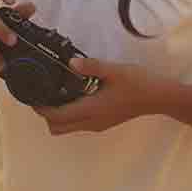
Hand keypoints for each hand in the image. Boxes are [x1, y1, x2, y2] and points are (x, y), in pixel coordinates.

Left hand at [38, 54, 180, 136]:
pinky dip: (70, 114)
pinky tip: (74, 95)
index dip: (40, 109)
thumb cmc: (138, 84)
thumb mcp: (114, 70)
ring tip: (56, 92)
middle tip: (42, 93)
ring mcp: (98, 125)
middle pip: (57, 128)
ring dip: (57, 115)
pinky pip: (78, 124)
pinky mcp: (103, 123)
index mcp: (91, 110)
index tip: (32, 95)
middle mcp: (91, 122)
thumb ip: (91, 66)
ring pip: (67, 128)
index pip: (56, 117)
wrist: (159, 98)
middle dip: (45, 114)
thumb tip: (70, 63)